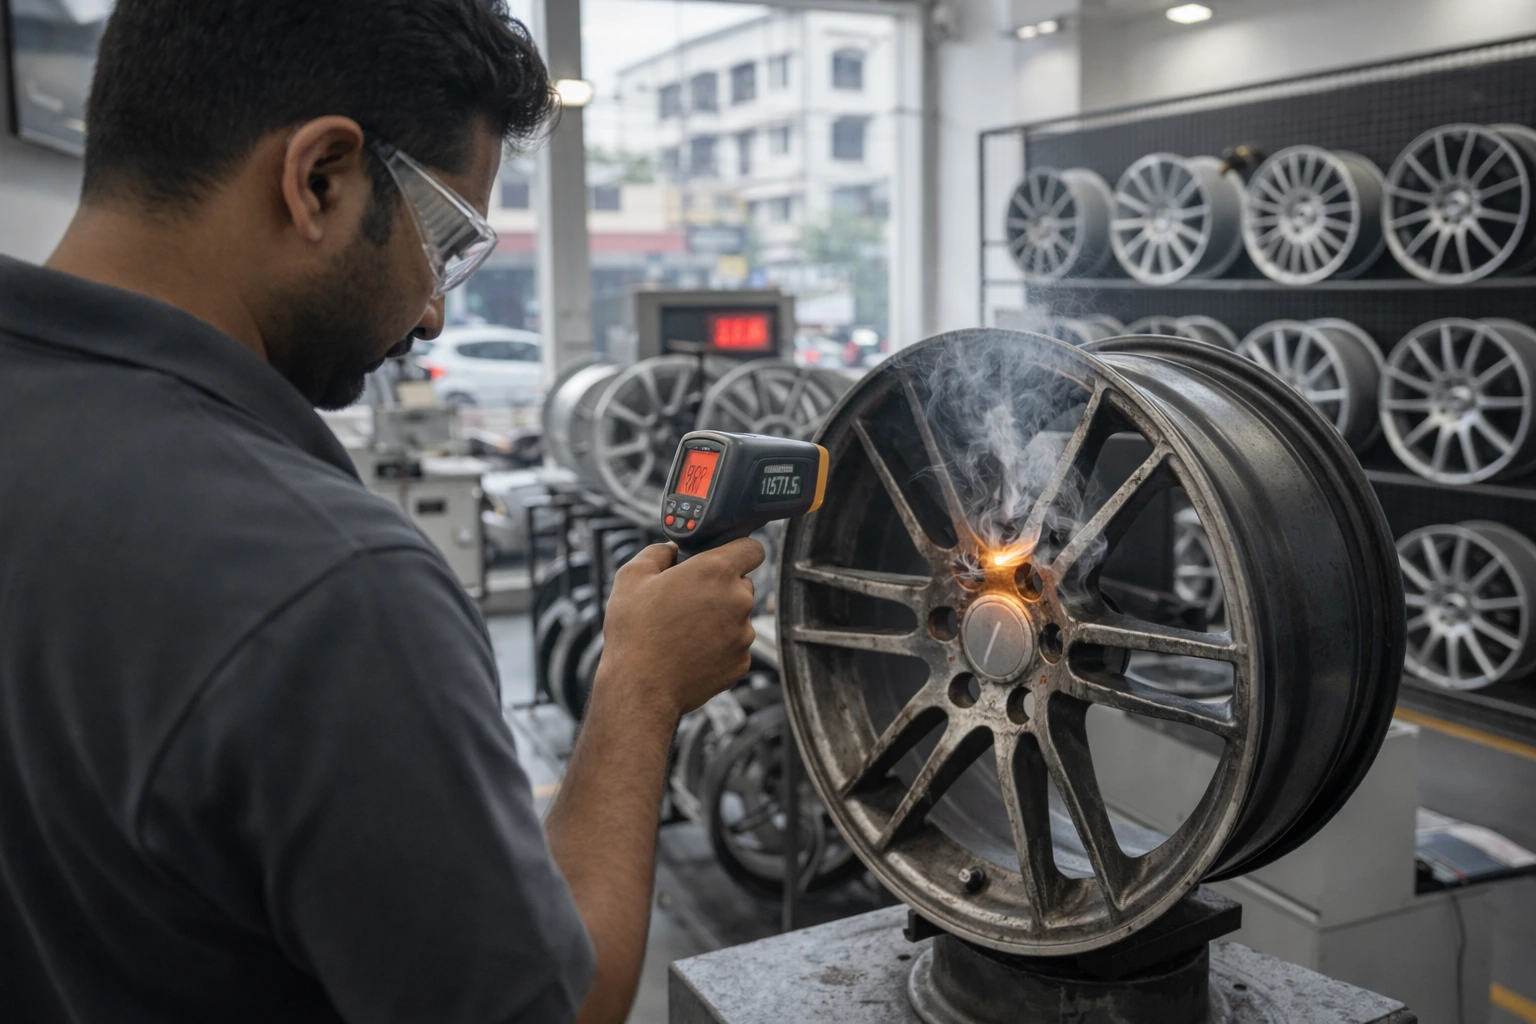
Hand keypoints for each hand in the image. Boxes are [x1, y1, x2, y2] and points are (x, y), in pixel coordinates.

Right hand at [593, 539, 764, 722]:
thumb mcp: (632, 577)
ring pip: (738, 617)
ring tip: (684, 631)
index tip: (723, 557)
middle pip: (742, 584)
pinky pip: (734, 645)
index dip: (738, 550)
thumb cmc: (635, 632)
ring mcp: (744, 634)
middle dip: (720, 588)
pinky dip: (718, 646)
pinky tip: (690, 652)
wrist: (641, 687)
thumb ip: (658, 552)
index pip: (752, 548)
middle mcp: (738, 600)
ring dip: (719, 619)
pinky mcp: (742, 662)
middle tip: (688, 599)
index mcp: (716, 571)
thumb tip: (671, 550)